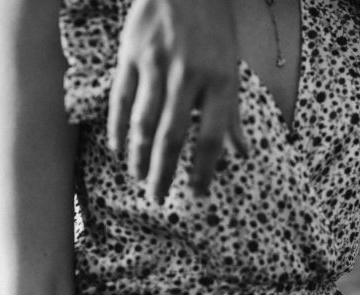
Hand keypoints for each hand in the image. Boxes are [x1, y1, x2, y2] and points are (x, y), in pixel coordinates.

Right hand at [107, 0, 246, 201]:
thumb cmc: (213, 31)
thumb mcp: (231, 69)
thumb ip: (232, 114)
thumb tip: (242, 154)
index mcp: (220, 81)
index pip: (211, 137)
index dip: (205, 170)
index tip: (199, 194)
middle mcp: (188, 75)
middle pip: (172, 135)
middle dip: (164, 172)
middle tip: (159, 199)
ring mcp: (156, 64)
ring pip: (143, 121)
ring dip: (138, 156)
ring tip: (139, 179)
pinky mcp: (131, 54)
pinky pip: (121, 99)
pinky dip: (117, 128)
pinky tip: (117, 149)